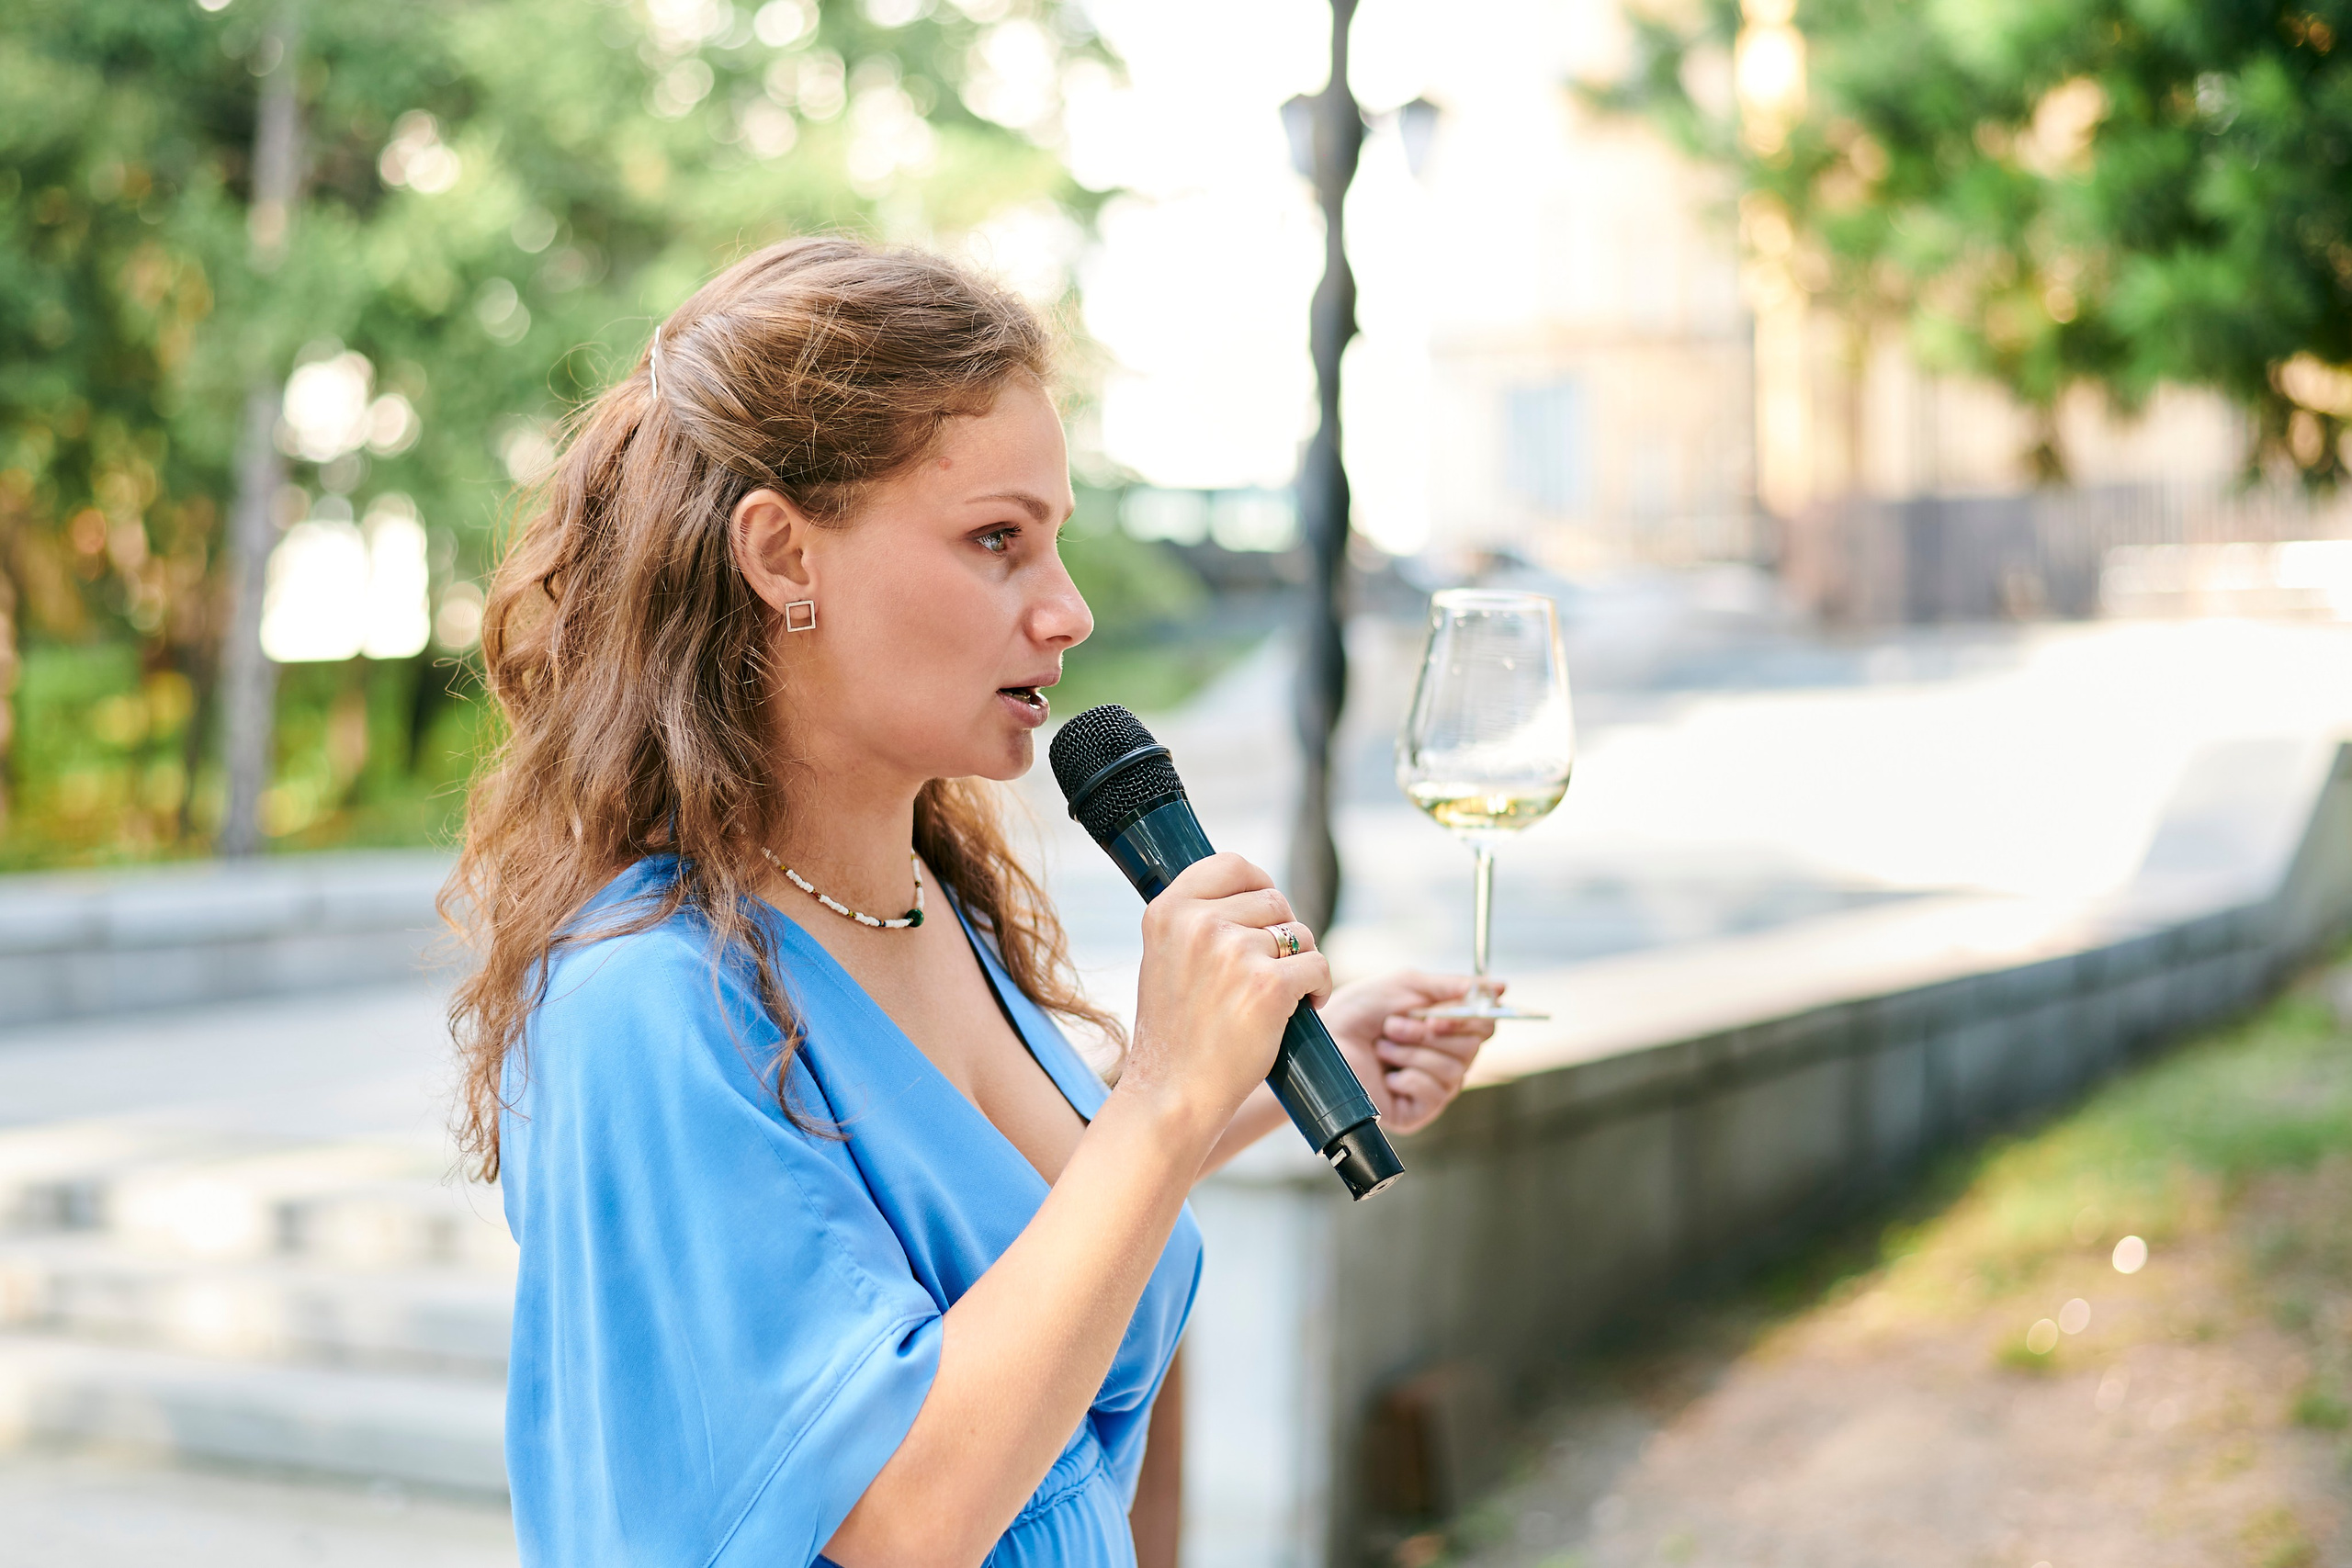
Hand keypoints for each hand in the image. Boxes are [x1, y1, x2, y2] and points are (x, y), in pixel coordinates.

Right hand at [1123, 854, 1332, 1133]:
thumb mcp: (1164, 959)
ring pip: (1300, 933)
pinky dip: (1320, 988)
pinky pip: (1319, 965)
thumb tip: (1255, 892)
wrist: (1172, 1093)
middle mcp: (1199, 924)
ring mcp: (1234, 953)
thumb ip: (1197, 921)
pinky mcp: (1268, 986)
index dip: (1259, 885)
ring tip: (1283, 995)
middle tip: (1270, 970)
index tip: (1265, 913)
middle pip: (1274, 900)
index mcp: (1168, 910)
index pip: (1233, 864)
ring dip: (1302, 962)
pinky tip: (1305, 1008)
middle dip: (1282, 933)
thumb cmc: (1174, 1033)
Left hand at [1318, 972, 1497, 1134]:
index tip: (1439, 1012)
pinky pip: (1436, 1094)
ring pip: (1454, 1070)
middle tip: (1393, 1026)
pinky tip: (1387, 1076)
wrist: (1320, 1041)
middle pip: (1473, 1048)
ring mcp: (1430, 1087)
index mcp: (1444, 1028)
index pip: (1484, 1025)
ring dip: (1413, 1053)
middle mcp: (1443, 1058)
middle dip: (1429, 1033)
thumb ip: (1452, 986)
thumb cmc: (1357, 1011)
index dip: (1468, 1018)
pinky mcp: (1416, 1113)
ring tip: (1382, 1047)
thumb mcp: (1405, 986)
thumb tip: (1499, 987)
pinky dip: (1410, 1078)